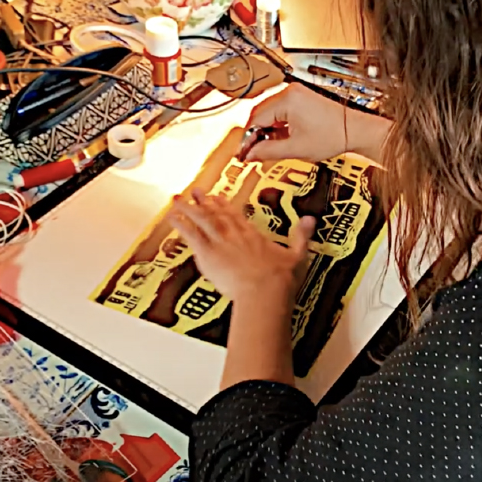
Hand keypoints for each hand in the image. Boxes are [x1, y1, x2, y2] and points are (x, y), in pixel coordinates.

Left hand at [167, 189, 315, 303]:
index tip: (218, 198)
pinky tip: (171, 217)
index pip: (236, 216)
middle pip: (217, 214)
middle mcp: (235, 235)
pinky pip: (190, 236)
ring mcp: (220, 242)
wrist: (265, 291)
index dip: (225, 206)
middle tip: (195, 190)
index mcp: (253, 235)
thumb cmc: (281, 279)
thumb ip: (301, 236)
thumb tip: (311, 220)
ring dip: (188, 208)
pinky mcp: (208, 253)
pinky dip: (180, 225)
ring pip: (201, 220)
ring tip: (176, 199)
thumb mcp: (298, 255)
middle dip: (204, 202)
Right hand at [242, 83, 390, 163]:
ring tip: (265, 148)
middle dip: (254, 135)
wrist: (354, 130)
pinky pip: (279, 112)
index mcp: (287, 100)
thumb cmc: (335, 134)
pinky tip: (277, 139)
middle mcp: (290, 92)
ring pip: (268, 113)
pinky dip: (275, 126)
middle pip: (259, 114)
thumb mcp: (296, 148)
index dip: (247, 139)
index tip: (241, 153)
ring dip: (264, 131)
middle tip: (249, 153)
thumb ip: (268, 151)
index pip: (255, 119)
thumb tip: (250, 154)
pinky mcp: (300, 99)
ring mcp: (295, 94)